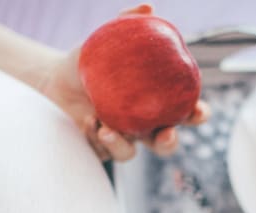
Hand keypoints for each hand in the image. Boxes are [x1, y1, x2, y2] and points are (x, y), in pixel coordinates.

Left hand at [39, 4, 209, 160]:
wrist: (56, 78)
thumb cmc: (90, 59)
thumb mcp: (107, 38)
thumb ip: (127, 22)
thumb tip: (148, 8)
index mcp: (156, 102)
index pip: (184, 110)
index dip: (197, 114)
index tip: (199, 111)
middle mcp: (143, 125)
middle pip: (165, 143)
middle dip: (169, 143)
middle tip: (166, 134)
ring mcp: (121, 139)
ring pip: (130, 154)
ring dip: (121, 144)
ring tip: (105, 128)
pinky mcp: (99, 148)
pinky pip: (102, 150)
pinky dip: (95, 137)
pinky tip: (88, 121)